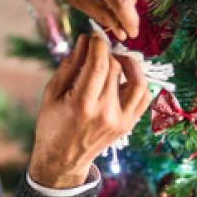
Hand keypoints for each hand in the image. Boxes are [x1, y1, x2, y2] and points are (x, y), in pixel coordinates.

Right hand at [28, 34, 150, 188]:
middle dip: (108, 53)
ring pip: (137, 81)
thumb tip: (85, 40)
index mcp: (82, 104)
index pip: (100, 65)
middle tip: (99, 50)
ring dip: (129, 64)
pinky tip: (125, 76)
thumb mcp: (52, 93)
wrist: (63, 160)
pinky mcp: (129, 125)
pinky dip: (139, 81)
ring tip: (117, 59)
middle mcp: (105, 113)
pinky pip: (143, 97)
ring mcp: (120, 120)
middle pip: (116, 69)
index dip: (99, 45)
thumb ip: (70, 65)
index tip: (94, 37)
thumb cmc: (52, 124)